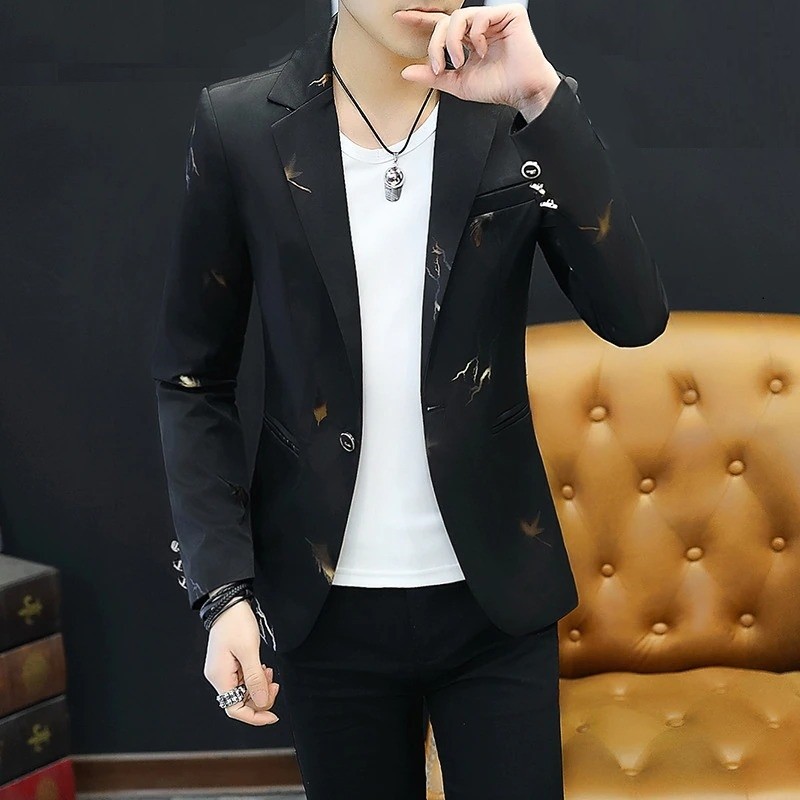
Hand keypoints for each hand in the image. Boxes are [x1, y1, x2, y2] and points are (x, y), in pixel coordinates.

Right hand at [203, 599, 280, 725]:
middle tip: (275, 684)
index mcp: (219, 677)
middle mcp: (218, 677)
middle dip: (260, 697)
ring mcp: (223, 670)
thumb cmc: (236, 623)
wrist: (229, 602)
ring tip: (270, 673)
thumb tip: (262, 703)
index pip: (235, 709)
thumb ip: (256, 679)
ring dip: (259, 685)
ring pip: (244, 690)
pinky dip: (256, 676)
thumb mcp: (249, 651)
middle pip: (240, 701)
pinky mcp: (229, 663)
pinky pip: (244, 678)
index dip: (255, 716)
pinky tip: (263, 667)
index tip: (273, 715)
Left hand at [398, 3, 560, 110]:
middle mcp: (478, 28)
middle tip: (440, 66)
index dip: (421, 20)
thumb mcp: (458, 84)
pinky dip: (476, 35)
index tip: (401, 18)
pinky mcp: (508, 14)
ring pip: (459, 17)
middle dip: (437, 45)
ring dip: (453, 42)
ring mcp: (492, 20)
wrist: (521, 91)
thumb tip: (407, 72)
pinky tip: (482, 50)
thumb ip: (433, 77)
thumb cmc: (497, 86)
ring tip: (461, 61)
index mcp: (467, 41)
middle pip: (446, 22)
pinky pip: (480, 15)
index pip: (441, 26)